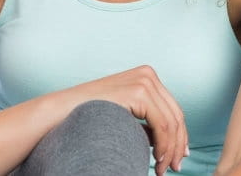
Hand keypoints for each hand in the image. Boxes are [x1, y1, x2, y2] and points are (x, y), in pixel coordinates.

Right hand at [67, 65, 187, 175]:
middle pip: (176, 116)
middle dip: (178, 146)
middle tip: (174, 168)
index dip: (180, 137)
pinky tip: (156, 160)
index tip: (178, 158)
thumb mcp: (125, 115)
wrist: (60, 112)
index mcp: (146, 76)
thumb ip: (146, 122)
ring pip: (171, 123)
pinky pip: (162, 125)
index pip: (173, 110)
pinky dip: (164, 146)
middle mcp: (148, 74)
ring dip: (170, 150)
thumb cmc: (89, 116)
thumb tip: (166, 142)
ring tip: (162, 169)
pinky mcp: (138, 92)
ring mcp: (144, 81)